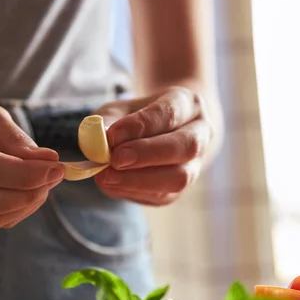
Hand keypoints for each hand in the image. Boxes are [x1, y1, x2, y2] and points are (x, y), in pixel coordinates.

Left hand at [93, 86, 213, 205]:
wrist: (157, 135)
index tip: (113, 135)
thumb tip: (99, 141)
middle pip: (186, 146)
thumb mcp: (120, 110)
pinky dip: (134, 191)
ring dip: (141, 179)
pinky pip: (163, 196)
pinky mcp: (181, 190)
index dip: (142, 125)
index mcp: (188, 104)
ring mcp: (195, 165)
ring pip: (180, 177)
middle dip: (148, 154)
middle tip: (115, 159)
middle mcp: (200, 134)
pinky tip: (112, 184)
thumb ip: (109, 121)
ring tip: (108, 176)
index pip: (170, 113)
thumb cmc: (136, 118)